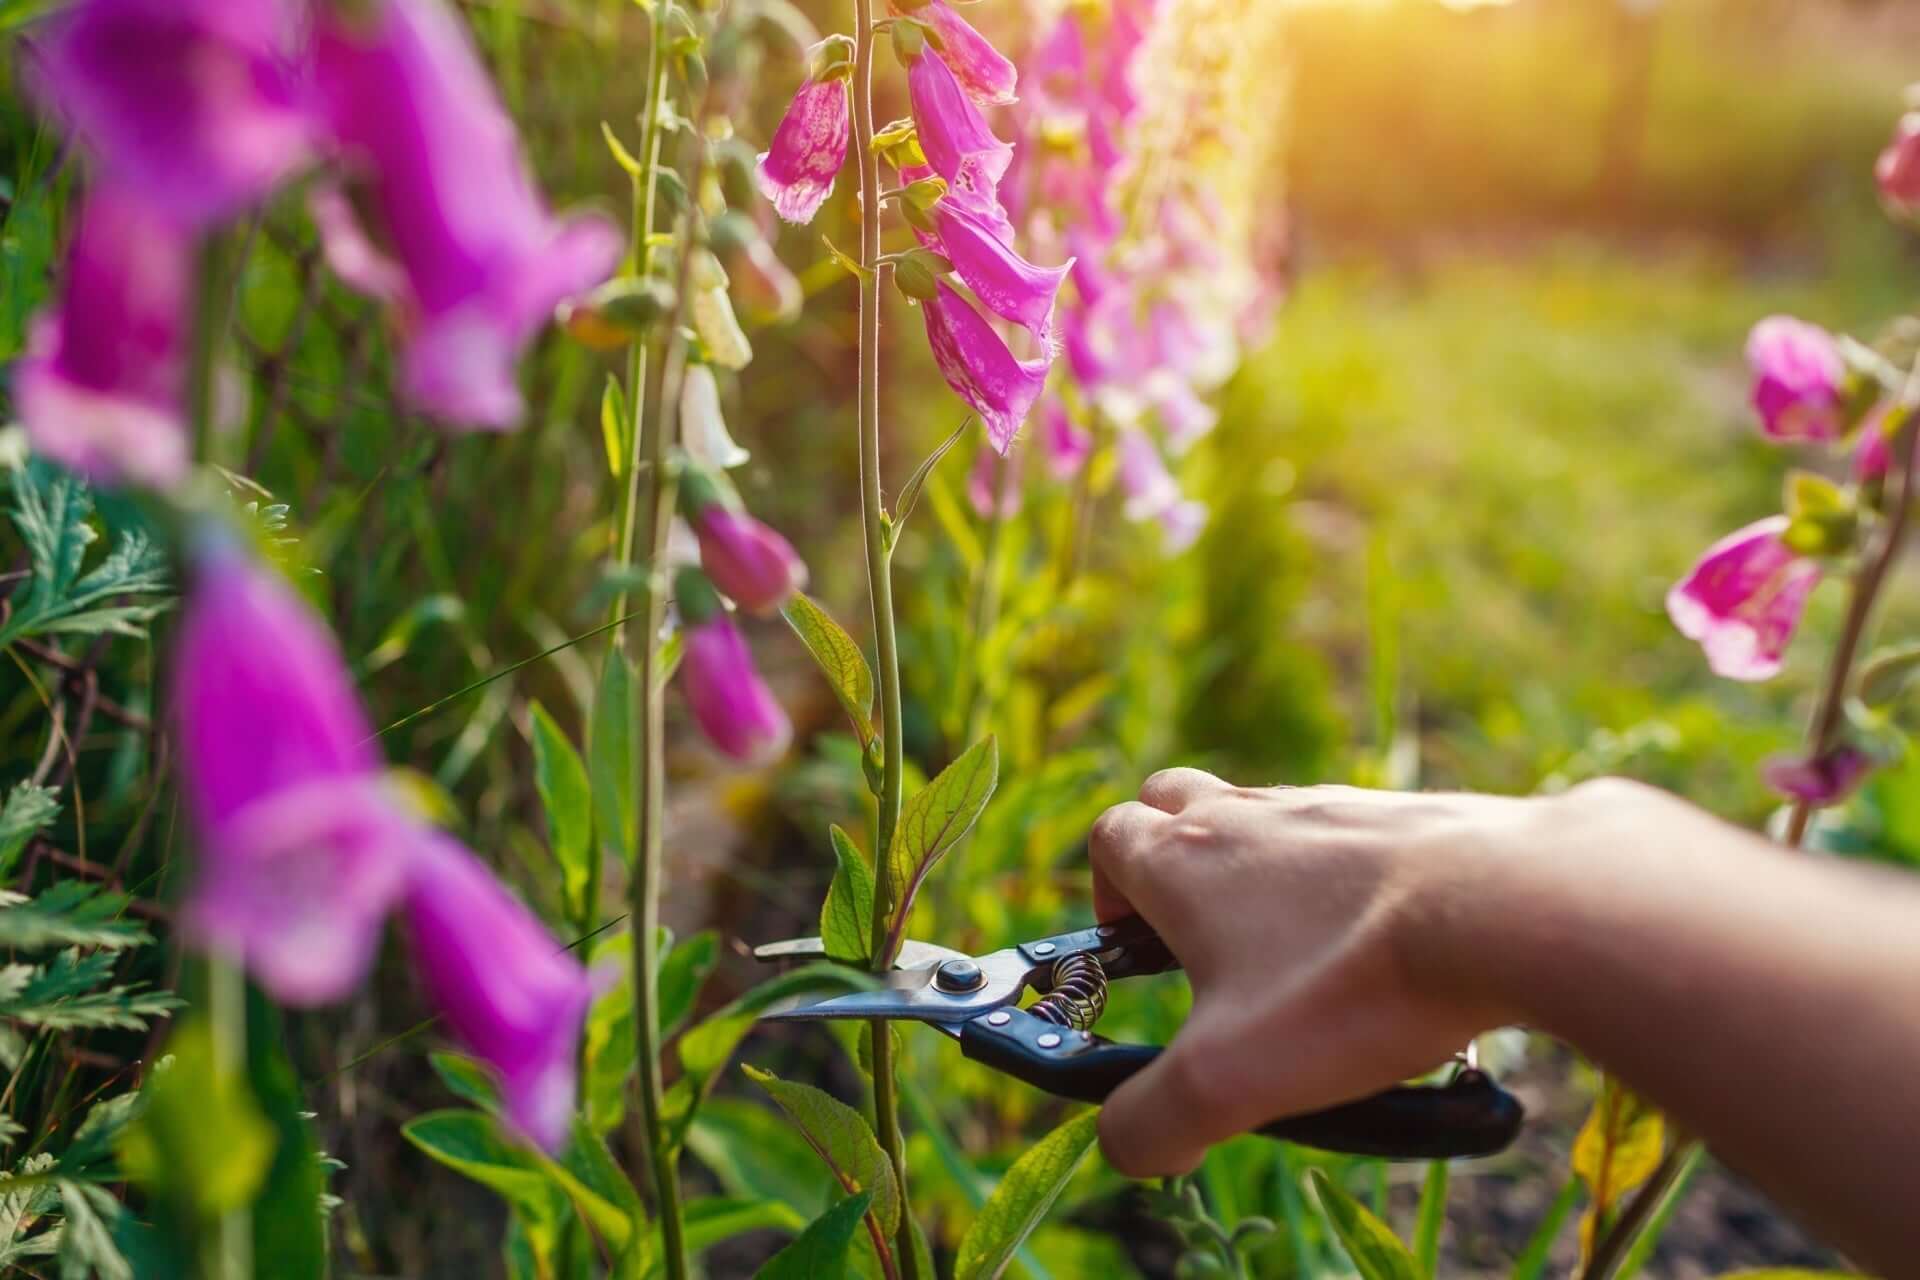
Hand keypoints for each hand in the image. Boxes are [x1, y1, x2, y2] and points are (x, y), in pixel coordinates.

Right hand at [1087, 768, 1555, 1175]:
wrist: (1509, 908)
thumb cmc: (1353, 985)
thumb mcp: (1229, 1080)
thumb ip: (1153, 1120)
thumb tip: (1124, 1144)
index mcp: (1187, 858)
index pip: (1110, 837)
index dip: (1107, 894)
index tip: (1131, 951)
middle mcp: (1253, 815)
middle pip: (1175, 800)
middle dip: (1169, 858)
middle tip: (1199, 942)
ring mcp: (1335, 806)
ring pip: (1269, 819)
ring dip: (1263, 876)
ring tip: (1302, 965)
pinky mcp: (1408, 819)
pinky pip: (1355, 839)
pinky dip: (1348, 883)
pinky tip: (1386, 949)